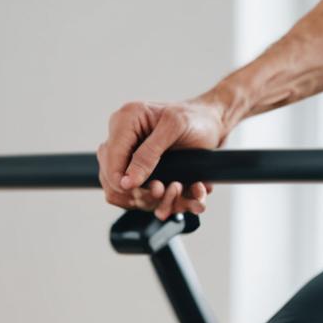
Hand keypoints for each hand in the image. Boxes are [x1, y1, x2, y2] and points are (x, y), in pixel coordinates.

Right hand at [97, 98, 228, 218]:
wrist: (213, 124)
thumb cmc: (196, 118)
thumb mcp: (174, 127)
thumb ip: (149, 153)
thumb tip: (127, 180)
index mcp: (125, 121)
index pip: (109, 160)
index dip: (123, 182)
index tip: (148, 190)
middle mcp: (125, 141)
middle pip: (113, 181)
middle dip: (140, 194)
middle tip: (163, 190)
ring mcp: (133, 158)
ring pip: (127, 195)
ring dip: (153, 201)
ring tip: (176, 189)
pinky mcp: (145, 171)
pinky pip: (143, 197)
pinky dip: (164, 203)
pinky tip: (184, 196)